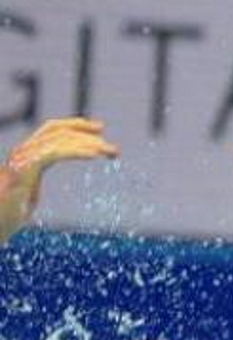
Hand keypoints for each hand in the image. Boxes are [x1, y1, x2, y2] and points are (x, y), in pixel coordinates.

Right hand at [0, 118, 118, 241]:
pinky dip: (77, 150)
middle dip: (87, 135)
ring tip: (110, 153)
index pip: (51, 130)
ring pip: (58, 140)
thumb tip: (31, 196)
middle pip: (57, 131)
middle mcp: (22, 152)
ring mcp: (21, 158)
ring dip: (88, 144)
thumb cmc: (4, 214)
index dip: (75, 125)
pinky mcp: (22, 169)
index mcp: (25, 155)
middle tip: (114, 150)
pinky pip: (54, 152)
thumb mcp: (23, 197)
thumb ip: (30, 189)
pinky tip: (95, 155)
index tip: (100, 129)